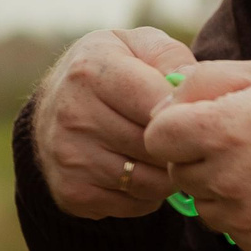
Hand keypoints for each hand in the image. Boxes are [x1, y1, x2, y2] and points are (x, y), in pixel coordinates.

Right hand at [28, 27, 199, 218]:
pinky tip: (137, 170)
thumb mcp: (139, 45)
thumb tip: (195, 85)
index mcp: (92, 71)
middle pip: (159, 148)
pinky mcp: (72, 192)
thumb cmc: (113, 71)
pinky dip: (148, 194)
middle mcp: (73, 115)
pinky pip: (138, 204)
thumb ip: (172, 56)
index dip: (185, 113)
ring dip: (166, 172)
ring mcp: (69, 157)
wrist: (55, 105)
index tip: (189, 111)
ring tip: (159, 152)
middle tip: (178, 136)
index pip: (161, 106)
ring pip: (153, 182)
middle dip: (179, 145)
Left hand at [141, 59, 250, 250]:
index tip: (202, 124)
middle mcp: (229, 178)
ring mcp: (248, 219)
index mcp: (224, 129)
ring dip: (224, 192)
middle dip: (201, 159)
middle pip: (181, 174)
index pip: (156, 136)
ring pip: (206, 208)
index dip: (175, 128)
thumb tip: (167, 100)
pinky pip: (238, 233)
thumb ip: (209, 80)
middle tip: (248, 146)